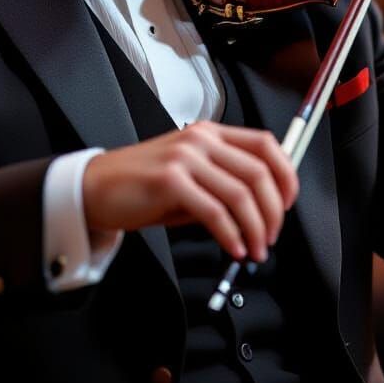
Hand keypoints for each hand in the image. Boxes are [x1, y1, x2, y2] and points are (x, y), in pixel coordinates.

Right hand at [82, 122, 298, 262]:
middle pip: (259, 172)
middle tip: (271, 236)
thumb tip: (262, 209)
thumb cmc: (142, 185)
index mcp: (210, 133)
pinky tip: (234, 248)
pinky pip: (215, 212)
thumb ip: (223, 182)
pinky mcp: (170, 182)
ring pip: (241, 194)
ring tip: (256, 249)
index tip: (288, 203)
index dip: (285, 175)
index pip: (265, 145)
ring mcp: (185, 158)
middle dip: (273, 211)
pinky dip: (231, 235)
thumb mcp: (189, 174)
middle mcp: (201, 139)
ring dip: (255, 229)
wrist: (95, 188)